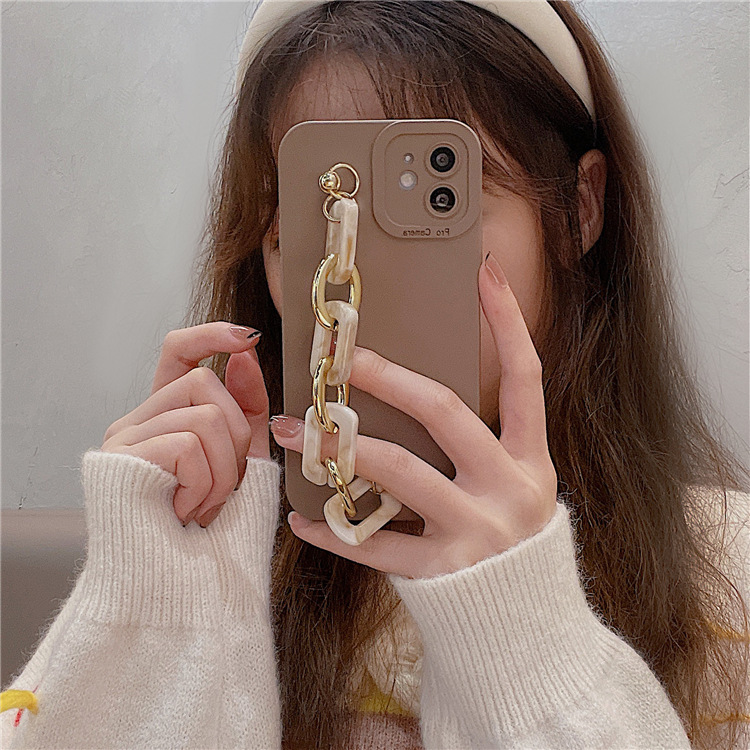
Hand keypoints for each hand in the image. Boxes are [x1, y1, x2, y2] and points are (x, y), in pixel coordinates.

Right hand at [100, 322, 269, 526]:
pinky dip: (203, 485)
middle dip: (238, 436)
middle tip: (226, 486)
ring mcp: (125, 438)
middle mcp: (139, 420)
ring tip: (205, 506)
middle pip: (204, 381)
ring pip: (204, 414)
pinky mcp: (120, 458)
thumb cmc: (214, 534)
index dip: (210, 334)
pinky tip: (185, 512)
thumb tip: (244, 354)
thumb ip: (247, 409)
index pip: (177, 351)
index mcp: (167, 417)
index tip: (247, 337)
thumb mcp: (244, 461)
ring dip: (224, 471)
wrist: (186, 590)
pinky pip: (187, 445)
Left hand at [270, 253, 557, 578]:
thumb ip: (478, 447)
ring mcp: (477, 532)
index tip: (483, 274)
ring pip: (401, 471)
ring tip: (295, 427)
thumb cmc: (511, 547)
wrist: (528, 631)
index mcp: (532, 462)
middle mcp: (510, 490)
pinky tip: (301, 517)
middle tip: (343, 356)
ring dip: (341, 446)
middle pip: (446, 413)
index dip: (508, 322)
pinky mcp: (443, 573)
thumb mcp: (512, 488)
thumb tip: (414, 394)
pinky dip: (334, 531)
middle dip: (390, 377)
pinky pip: (376, 544)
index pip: (526, 376)